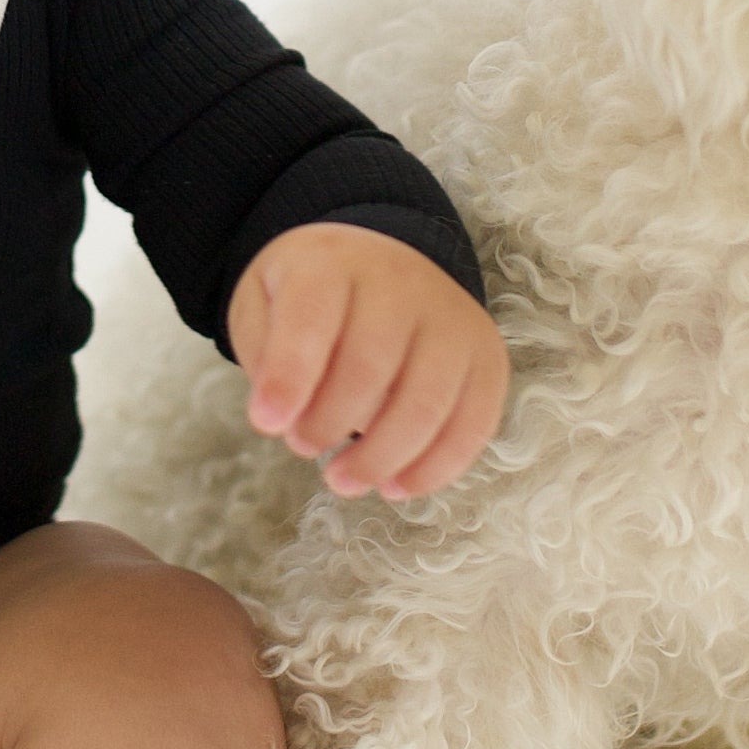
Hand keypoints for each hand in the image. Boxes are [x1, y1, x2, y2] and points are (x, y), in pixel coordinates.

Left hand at [225, 222, 507, 501]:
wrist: (377, 266)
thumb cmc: (312, 300)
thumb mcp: (264, 306)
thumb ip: (265, 355)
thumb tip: (281, 418)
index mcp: (332, 262)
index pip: (313, 315)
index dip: (289, 374)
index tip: (265, 424)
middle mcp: (401, 282)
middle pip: (370, 365)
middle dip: (328, 423)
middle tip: (302, 444)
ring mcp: (452, 319)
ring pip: (425, 402)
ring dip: (380, 457)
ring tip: (341, 479)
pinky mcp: (485, 357)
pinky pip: (474, 422)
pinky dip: (436, 467)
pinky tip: (396, 486)